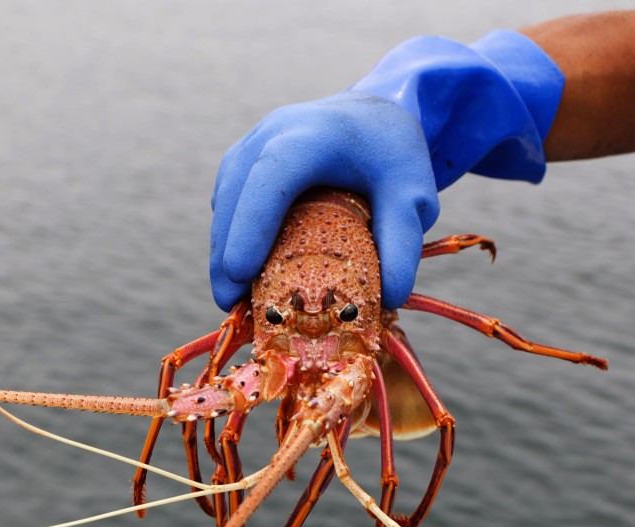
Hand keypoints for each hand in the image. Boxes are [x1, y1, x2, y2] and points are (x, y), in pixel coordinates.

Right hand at [210, 31, 563, 311]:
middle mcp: (273, 133)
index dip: (252, 223)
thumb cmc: (393, 156)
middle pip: (237, 192)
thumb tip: (390, 298)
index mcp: (314, 135)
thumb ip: (402, 241)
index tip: (241, 272)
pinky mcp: (243, 163)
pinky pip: (228, 202)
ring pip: (226, 200)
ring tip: (233, 299)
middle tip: (230, 303)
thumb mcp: (412, 195)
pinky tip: (241, 276)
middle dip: (227, 250)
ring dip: (223, 249)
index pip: (273, 176)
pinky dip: (230, 238)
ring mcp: (251, 145)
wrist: (374, 117)